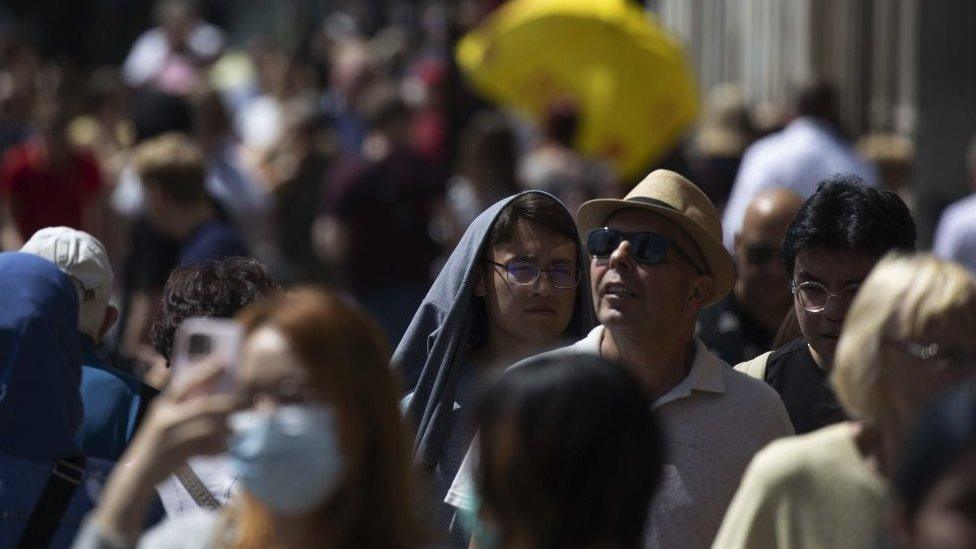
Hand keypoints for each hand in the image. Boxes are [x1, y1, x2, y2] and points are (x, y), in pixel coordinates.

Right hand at [94, 362, 240, 537]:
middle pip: (203, 406)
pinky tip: (224, 448)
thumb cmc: (157, 444)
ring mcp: (170, 435)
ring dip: (224, 428)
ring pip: (207, 427)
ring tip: (233, 429)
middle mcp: (166, 416)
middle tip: (246, 401)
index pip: (186, 382)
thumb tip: (218, 401)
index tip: (224, 360)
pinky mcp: (175, 454)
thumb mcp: (166, 421)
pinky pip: (204, 448)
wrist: (137, 474)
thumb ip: (185, 409)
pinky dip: (217, 448)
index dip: (205, 370)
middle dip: (227, 403)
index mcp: (164, 404)